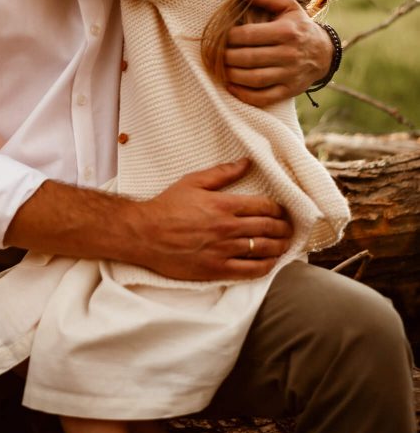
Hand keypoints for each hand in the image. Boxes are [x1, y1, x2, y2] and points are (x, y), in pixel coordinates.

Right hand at [135, 158, 291, 280]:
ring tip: (284, 244)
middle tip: (289, 228)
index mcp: (223, 204)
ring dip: (279, 246)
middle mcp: (226, 228)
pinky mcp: (216, 269)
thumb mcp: (192, 182)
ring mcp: (222, 250)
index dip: (278, 209)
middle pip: (267, 227)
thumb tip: (246, 162)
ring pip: (263, 249)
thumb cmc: (166, 206)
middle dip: (283, 227)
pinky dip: (265, 267)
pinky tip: (271, 263)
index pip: (263, 206)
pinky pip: (250, 271)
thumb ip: (222, 173)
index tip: (282, 210)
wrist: (143, 234)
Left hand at [224, 0, 332, 107]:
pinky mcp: (289, 91)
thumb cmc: (298, 26)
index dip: (228, 37)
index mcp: (286, 32)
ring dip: (232, 75)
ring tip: (219, 69)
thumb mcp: (289, 6)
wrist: (323, 53)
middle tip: (213, 54)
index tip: (217, 36)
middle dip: (226, 57)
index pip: (249, 35)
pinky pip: (264, 97)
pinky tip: (231, 86)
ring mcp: (289, 74)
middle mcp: (289, 54)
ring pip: (255, 79)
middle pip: (249, 58)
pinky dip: (244, 95)